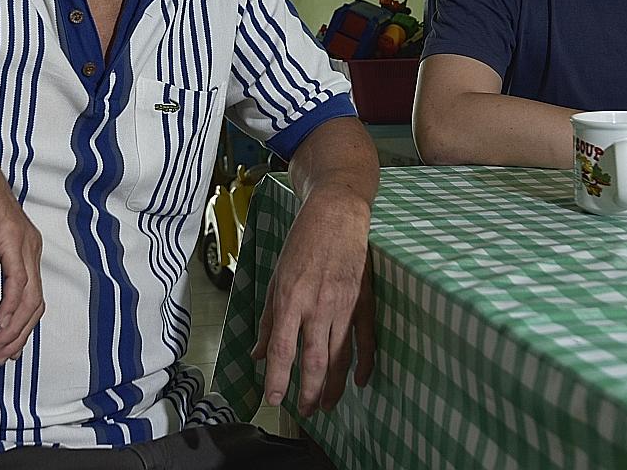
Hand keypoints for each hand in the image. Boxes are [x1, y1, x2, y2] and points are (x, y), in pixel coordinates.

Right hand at [0, 160, 43, 363]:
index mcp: (23, 253)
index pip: (30, 300)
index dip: (19, 329)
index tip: (4, 350)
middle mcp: (30, 250)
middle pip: (35, 305)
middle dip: (19, 337)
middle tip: (2, 358)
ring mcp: (24, 244)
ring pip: (29, 297)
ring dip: (14, 328)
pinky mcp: (11, 239)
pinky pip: (17, 280)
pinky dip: (11, 305)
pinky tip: (0, 322)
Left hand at [250, 191, 374, 416]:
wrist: (336, 214)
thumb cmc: (302, 243)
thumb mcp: (275, 278)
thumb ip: (268, 320)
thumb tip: (260, 354)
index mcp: (291, 299)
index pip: (283, 350)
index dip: (278, 379)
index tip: (274, 399)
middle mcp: (318, 306)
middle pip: (315, 361)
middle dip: (310, 393)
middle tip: (305, 411)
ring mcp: (344, 305)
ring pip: (340, 356)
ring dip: (334, 387)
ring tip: (327, 405)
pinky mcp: (363, 301)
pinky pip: (366, 340)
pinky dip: (364, 364)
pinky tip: (359, 381)